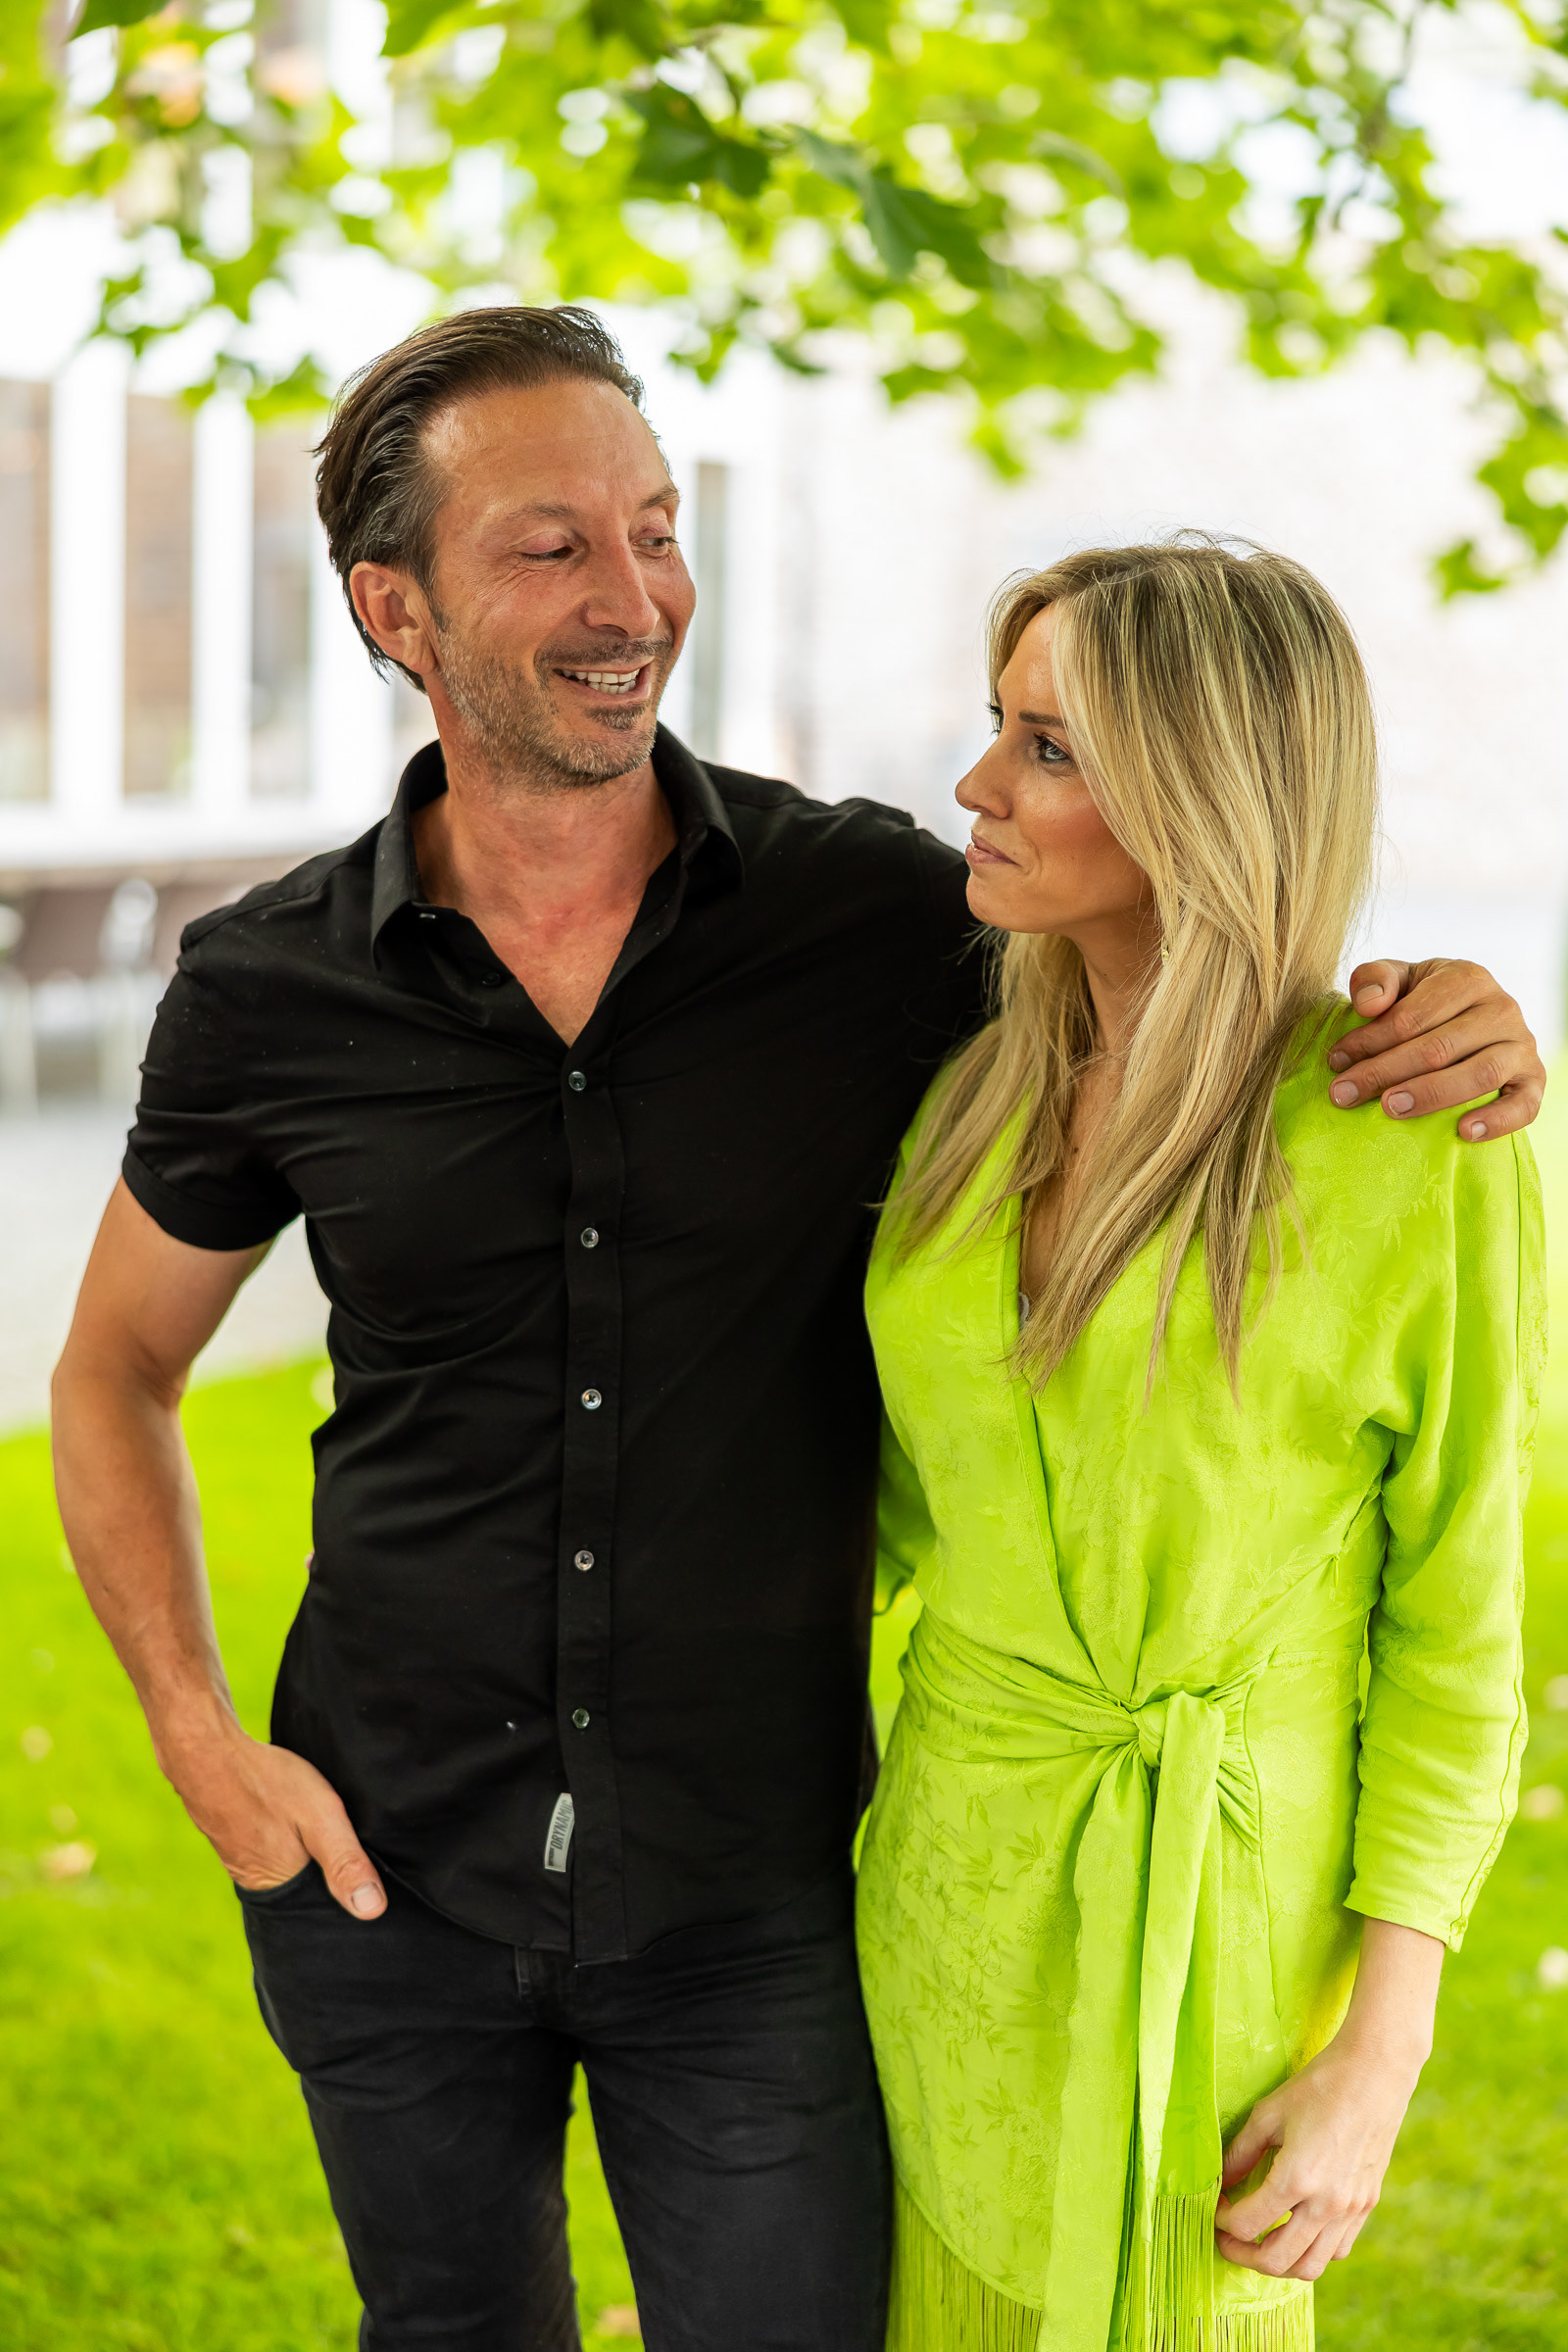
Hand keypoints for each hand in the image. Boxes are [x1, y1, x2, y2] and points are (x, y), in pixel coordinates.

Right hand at [163, 1717, 386, 1918]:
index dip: (340, 1892)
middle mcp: (248, 1876)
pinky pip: (262, 1836)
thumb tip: (373, 1911)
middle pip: (298, 1882)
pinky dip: (280, 1828)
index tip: (363, 1875)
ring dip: (300, 1847)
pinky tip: (289, 1813)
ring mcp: (233, 1849)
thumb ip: (345, 1862)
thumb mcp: (320, 1819)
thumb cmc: (264, 1782)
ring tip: (321, 1830)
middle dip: (322, 1869)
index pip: (314, 1907)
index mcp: (272, 1887)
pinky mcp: (227, 1824)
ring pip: (280, 1857)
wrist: (204, 1747)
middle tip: (348, 1845)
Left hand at [1213, 2036, 1418, 2281]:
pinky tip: (1297, 2229)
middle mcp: (1326, 2204)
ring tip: (1259, 2241)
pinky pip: (1337, 2250)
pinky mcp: (1366, 2206)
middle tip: (1227, 2237)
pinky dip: (1312, 2251)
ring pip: (1310, 2267)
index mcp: (1297, 2178)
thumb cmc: (1318, 2086)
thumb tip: (1220, 2182)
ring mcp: (1351, 2210)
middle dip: (1243, 2254)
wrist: (1374, 2075)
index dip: (1223, 2221)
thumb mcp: (1268, 2114)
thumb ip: (1240, 2153)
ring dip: (1278, 2262)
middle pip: (1276, 2260)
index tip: (1216, 2206)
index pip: (1248, 2225)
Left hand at [1325, 959, 1543, 1140]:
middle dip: (1385, 1072)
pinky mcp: (1534, 1080)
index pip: (1413, 1015)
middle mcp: (1502, 1008)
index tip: (1336, 1062)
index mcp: (1467, 978)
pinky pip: (1524, 1105)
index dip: (1370, 1040)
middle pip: (1439, 1047)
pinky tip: (1463, 1133)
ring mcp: (1522, 1046)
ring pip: (1480, 1073)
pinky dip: (1497, 1120)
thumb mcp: (1400, 980)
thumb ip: (1375, 978)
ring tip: (1390, 1109)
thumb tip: (1367, 1004)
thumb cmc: (1426, 1001)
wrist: (1473, 1020)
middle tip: (1345, 1094)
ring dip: (1431, 1095)